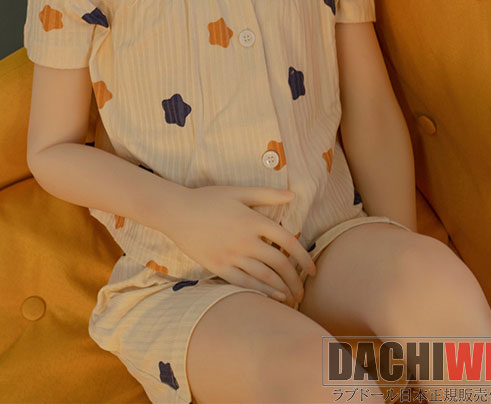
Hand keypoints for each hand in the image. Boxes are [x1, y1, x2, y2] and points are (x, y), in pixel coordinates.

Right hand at [168, 185, 316, 303]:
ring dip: (282, 289)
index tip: (313, 269)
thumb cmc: (209, 199)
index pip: (288, 242)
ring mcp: (231, 256)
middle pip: (279, 264)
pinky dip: (262, 292)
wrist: (176, 212)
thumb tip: (293, 195)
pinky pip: (244, 283)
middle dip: (295, 279)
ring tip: (293, 298)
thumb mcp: (238, 191)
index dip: (304, 257)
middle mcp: (245, 240)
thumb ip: (266, 194)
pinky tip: (274, 298)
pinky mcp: (218, 267)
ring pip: (264, 277)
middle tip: (304, 289)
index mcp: (253, 220)